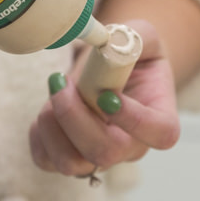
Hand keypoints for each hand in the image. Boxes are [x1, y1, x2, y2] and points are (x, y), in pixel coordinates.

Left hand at [28, 19, 181, 176]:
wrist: (112, 69)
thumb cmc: (129, 53)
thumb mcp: (139, 35)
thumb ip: (132, 35)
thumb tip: (110, 45)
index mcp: (159, 118)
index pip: (160, 134)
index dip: (135, 120)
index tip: (107, 94)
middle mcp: (131, 145)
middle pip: (107, 153)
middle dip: (76, 118)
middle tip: (63, 83)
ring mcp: (99, 155)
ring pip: (72, 165)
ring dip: (54, 126)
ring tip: (55, 90)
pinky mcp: (70, 155)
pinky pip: (47, 161)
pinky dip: (38, 136)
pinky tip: (47, 108)